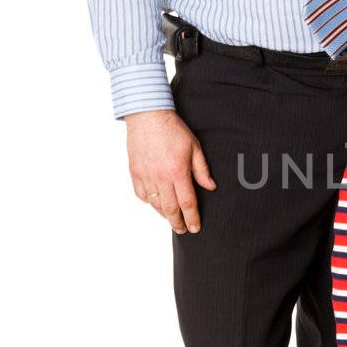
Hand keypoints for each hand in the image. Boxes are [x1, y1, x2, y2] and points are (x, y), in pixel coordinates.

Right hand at [125, 109, 215, 233]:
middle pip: (170, 209)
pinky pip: (142, 195)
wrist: (148, 116)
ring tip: (171, 219)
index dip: (192, 218)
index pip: (187, 203)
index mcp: (178, 172)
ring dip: (164, 215)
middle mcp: (161, 178)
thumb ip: (202, 170)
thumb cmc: (173, 129)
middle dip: (178, 223)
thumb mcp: (194, 147)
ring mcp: (146, 176)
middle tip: (182, 230)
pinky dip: (150, 202)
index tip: (195, 228)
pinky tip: (156, 203)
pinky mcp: (135, 172)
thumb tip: (211, 187)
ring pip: (155, 204)